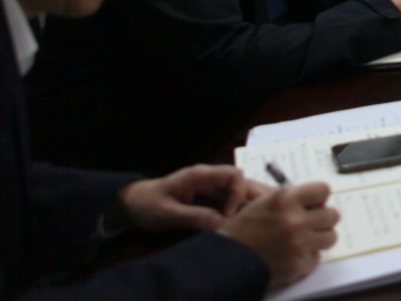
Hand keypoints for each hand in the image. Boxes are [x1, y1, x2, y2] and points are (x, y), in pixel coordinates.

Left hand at [119, 165, 252, 232]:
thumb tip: (221, 223)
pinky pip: (231, 202)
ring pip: (240, 192)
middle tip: (266, 215)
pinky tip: (249, 222)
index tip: (229, 215)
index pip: (233, 175)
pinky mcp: (210, 200)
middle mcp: (211, 179)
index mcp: (201, 176)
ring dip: (251, 204)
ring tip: (264, 218)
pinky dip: (241, 211)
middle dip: (256, 196)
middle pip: (243, 182)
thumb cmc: (147, 205)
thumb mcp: (167, 213)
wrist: (133, 204)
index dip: (238, 194)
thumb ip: (193, 216)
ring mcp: (212, 189)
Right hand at [221, 182, 338, 288]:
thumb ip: (289, 199)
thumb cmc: (240, 231)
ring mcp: (299, 244)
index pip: (324, 189)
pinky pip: (317, 258)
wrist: (224, 263)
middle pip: (333, 215)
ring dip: (319, 239)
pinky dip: (307, 258)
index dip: (318, 198)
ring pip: (331, 237)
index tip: (313, 204)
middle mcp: (295, 220)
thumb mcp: (261, 204)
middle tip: (309, 225)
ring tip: (303, 241)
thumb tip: (316, 200)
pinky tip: (291, 256)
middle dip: (322, 219)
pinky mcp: (298, 265)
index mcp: (285, 199)